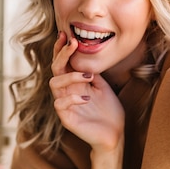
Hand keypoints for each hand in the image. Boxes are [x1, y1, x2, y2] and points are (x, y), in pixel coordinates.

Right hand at [49, 32, 124, 152]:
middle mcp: (66, 91)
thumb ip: (91, 71)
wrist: (115, 133)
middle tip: (74, 43)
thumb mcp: (102, 85)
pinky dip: (72, 98)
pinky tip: (87, 98)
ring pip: (54, 84)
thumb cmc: (109, 110)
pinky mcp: (66, 119)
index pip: (63, 62)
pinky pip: (60, 104)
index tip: (67, 34)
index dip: (62, 48)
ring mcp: (65, 105)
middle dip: (62, 54)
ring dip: (70, 76)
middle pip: (55, 69)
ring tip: (88, 76)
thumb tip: (84, 54)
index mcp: (74, 82)